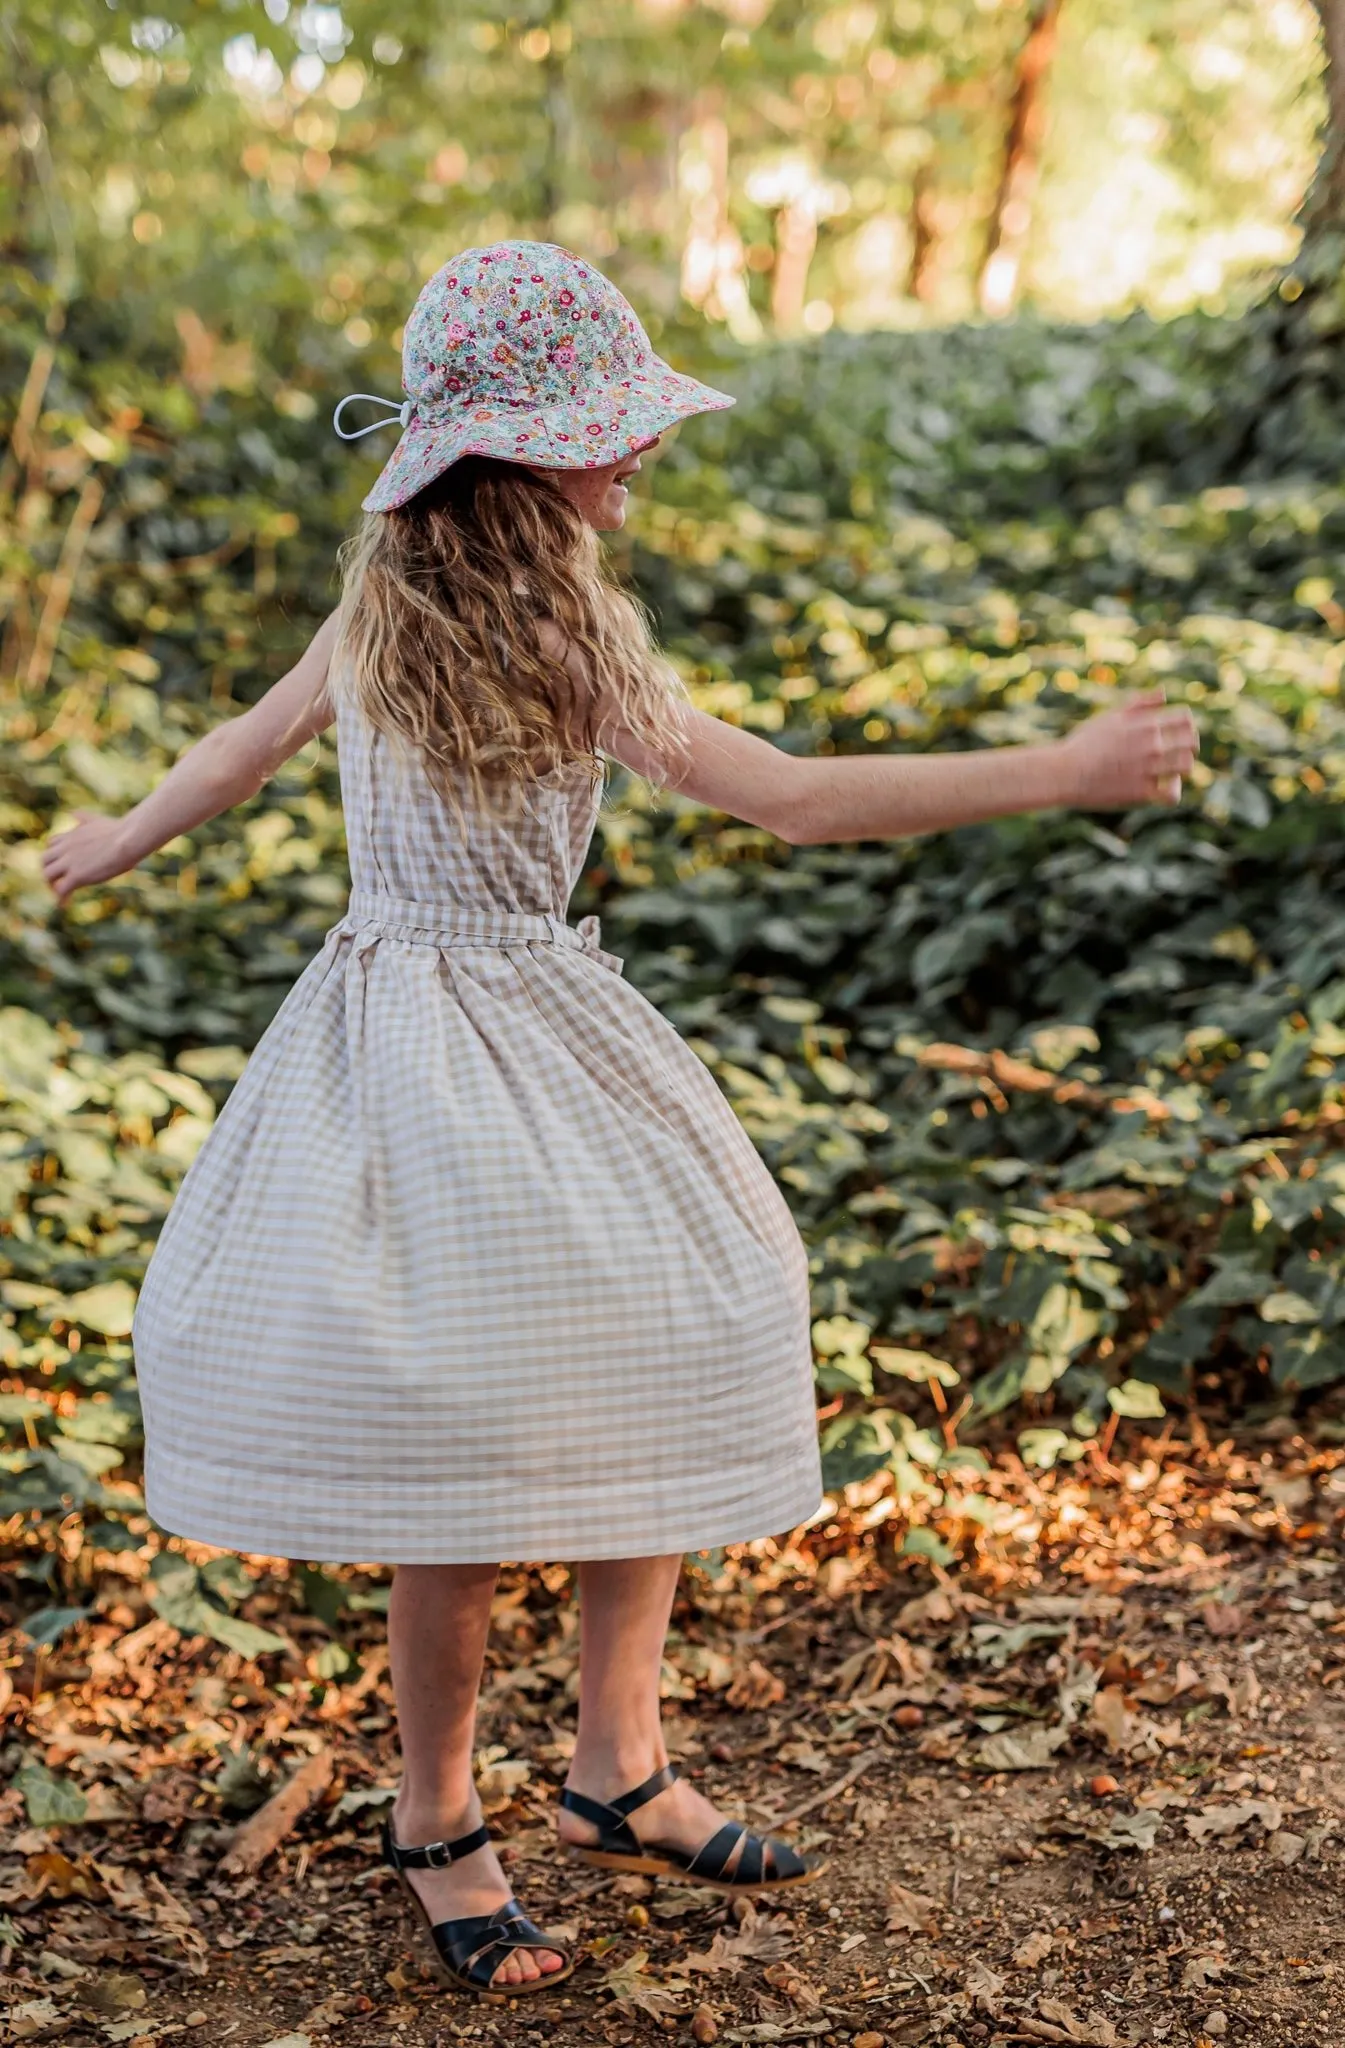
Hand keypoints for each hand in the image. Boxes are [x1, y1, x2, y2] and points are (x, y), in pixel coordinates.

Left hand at [42, 813, 134, 902]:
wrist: (128, 839)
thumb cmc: (118, 830)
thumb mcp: (96, 819)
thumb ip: (83, 817)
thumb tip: (74, 813)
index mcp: (70, 835)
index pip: (51, 844)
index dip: (54, 855)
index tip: (61, 864)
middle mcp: (65, 848)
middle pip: (44, 860)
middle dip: (49, 870)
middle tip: (57, 881)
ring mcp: (69, 862)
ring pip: (48, 875)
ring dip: (51, 885)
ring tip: (60, 894)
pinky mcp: (77, 876)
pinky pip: (61, 890)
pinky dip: (60, 899)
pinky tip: (64, 905)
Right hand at [1054, 690, 1197, 809]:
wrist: (1065, 773)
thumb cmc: (1084, 743)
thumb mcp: (1111, 717)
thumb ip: (1140, 704)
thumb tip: (1164, 694)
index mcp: (1145, 724)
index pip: (1185, 719)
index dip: (1186, 725)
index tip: (1179, 731)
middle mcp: (1152, 745)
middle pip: (1191, 742)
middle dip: (1189, 745)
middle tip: (1179, 751)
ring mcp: (1149, 769)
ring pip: (1186, 766)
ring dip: (1183, 767)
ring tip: (1171, 770)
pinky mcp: (1142, 792)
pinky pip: (1172, 794)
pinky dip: (1173, 790)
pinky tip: (1162, 788)